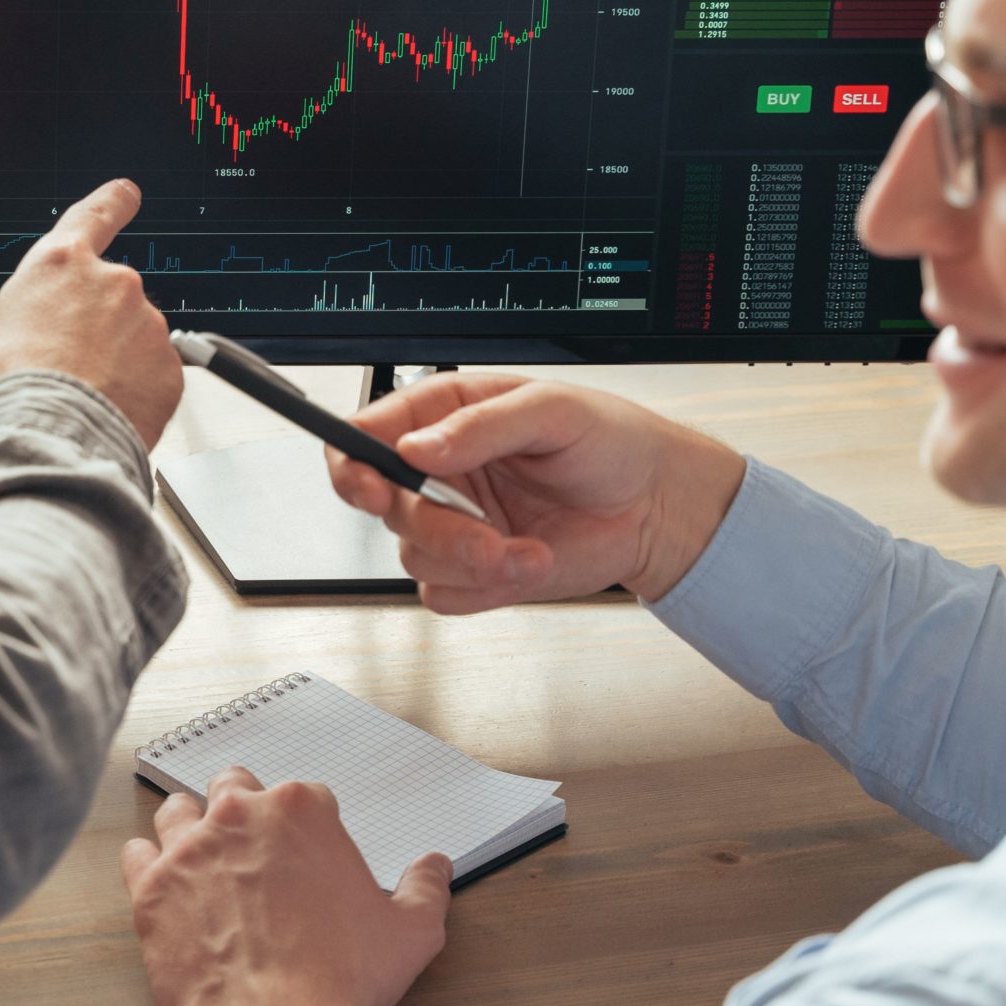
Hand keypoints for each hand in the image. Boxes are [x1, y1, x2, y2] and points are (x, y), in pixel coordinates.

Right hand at [0, 179, 182, 447]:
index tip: (126, 195)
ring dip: (113, 362)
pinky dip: (135, 391)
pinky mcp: (170, 369)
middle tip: (61, 366)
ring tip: (79, 396)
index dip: (112, 203)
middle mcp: (112, 285)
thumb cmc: (7, 391)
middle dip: (91, 328)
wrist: (47, 440)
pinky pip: (153, 376)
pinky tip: (105, 410)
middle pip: (108, 298)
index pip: (94, 215)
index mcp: (60, 266)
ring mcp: (147, 326)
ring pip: (132, 340)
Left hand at [120, 766, 453, 1005]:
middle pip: (234, 787)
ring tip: (203, 861)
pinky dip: (149, 866)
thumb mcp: (410, 935)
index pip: (303, 796)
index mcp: (302, 811)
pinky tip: (166, 886)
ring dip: (190, 829)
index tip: (306, 856)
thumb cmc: (341, 980)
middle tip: (253, 851)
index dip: (306, 827)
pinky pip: (137, 854)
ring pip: (178, 812)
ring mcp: (189, 849)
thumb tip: (435, 866)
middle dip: (243, 811)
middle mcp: (240, 815)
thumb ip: (426, 890)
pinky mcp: (151, 888)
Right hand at [327, 373, 745, 608]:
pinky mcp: (473, 572)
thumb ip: (480, 427)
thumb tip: (418, 448)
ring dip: (471, 559)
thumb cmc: (610, 441)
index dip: (352, 462)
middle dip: (434, 525)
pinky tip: (528, 562)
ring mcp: (453, 524)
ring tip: (526, 548)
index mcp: (444, 417)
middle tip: (482, 533)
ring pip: (413, 555)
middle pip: (384, 506)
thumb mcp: (551, 411)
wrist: (653, 505)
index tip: (370, 486)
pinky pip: (443, 594)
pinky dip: (484, 588)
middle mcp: (439, 472)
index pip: (366, 436)